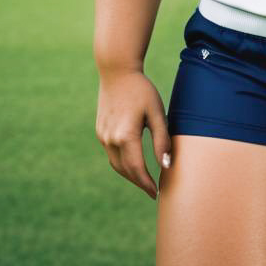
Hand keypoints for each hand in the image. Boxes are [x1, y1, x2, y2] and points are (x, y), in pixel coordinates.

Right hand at [95, 68, 171, 199]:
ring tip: (145, 180)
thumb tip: (165, 165)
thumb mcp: (157, 113)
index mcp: (126, 135)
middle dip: (139, 182)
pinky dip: (122, 163)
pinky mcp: (100, 131)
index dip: (147, 183)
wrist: (117, 71)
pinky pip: (111, 154)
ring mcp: (102, 136)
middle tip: (153, 191)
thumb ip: (162, 140)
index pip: (137, 169)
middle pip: (125, 170)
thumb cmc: (142, 90)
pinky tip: (133, 163)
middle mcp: (110, 139)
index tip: (157, 193)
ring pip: (116, 164)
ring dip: (130, 175)